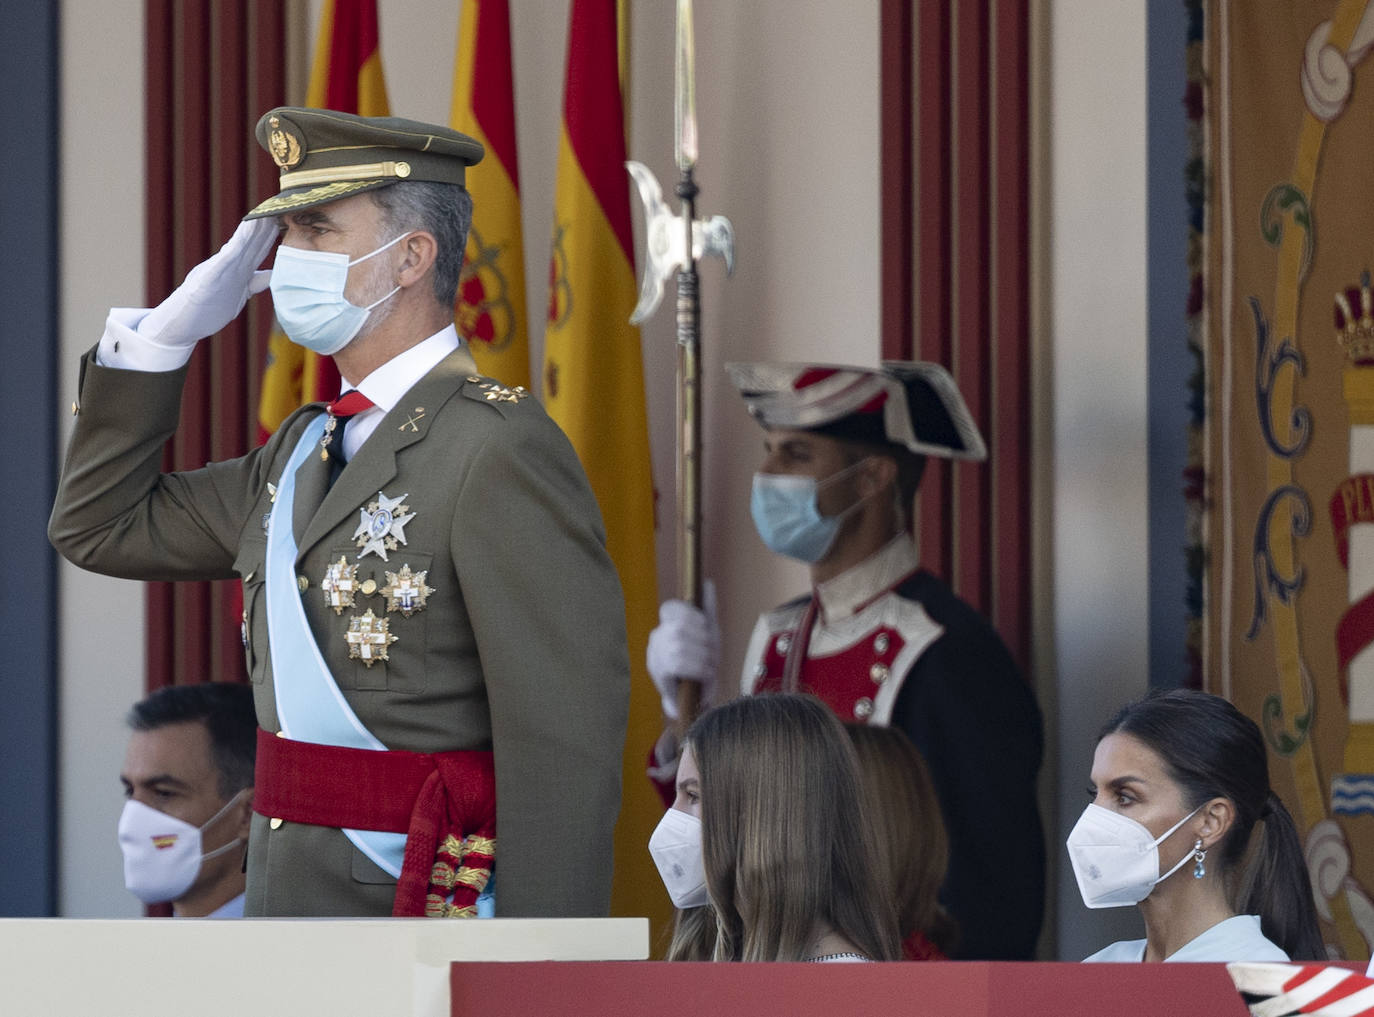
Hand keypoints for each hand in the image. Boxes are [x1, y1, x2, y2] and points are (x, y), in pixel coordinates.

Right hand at [138, 217, 276, 347]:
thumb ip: (255, 281)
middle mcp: (231, 268)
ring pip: (238, 248)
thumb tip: (272, 273)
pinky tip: (240, 241)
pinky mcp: (207, 281)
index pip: (260, 247)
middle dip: (266, 225)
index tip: (288, 217)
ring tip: (262, 215)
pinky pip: (221, 265)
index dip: (273, 233)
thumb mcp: (239, 292)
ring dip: (250, 232)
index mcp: (240, 270)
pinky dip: (231, 252)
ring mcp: (219, 273)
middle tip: (281, 205)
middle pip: (253, 243)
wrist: (182, 323)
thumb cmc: (208, 306)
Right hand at [646, 580, 718, 720]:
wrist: (693, 699)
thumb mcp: (707, 633)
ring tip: (711, 666)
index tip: (706, 627)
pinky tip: (706, 674)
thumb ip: (707, 609)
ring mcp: (655, 655)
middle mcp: (656, 637)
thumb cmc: (700, 661)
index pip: (670, 608)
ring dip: (703, 657)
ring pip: (679, 647)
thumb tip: (708, 583)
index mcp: (665, 624)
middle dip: (703, 641)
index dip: (691, 615)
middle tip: (714, 653)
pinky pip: (678, 664)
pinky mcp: (658, 673)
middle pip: (679, 628)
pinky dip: (698, 668)